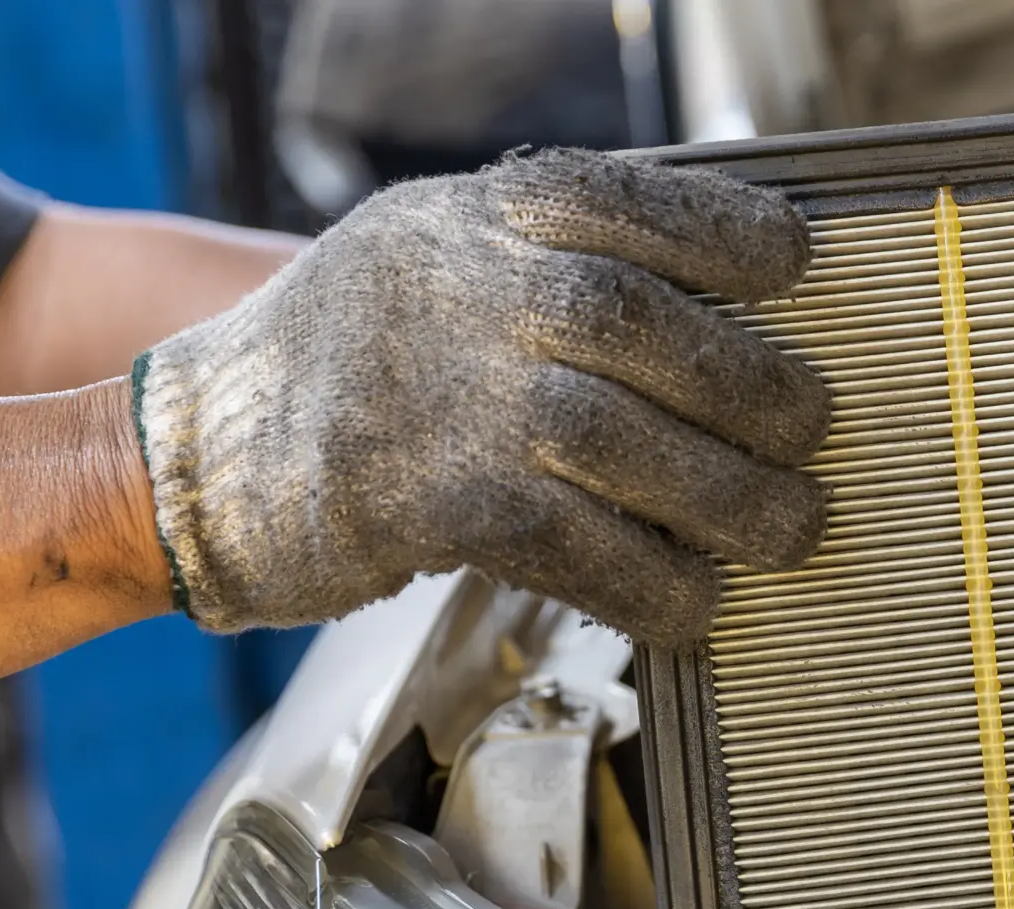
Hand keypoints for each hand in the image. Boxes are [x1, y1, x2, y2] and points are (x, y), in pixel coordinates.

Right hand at [133, 148, 829, 644]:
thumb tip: (719, 296)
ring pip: (621, 441)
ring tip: (792, 527)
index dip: (726, 232)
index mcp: (477, 218)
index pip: (625, 201)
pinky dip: (652, 583)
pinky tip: (698, 602)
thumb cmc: (352, 357)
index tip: (798, 266)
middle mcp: (462, 292)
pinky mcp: (431, 505)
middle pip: (641, 323)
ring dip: (730, 497)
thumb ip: (557, 253)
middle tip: (813, 430)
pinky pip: (573, 547)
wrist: (199, 449)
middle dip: (754, 385)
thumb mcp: (439, 251)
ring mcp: (446, 399)